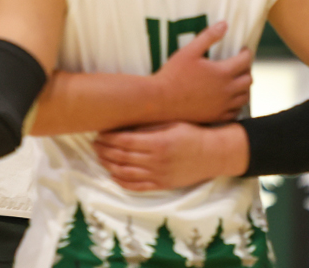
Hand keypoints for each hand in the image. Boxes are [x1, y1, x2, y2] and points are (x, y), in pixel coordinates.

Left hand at [94, 122, 243, 190]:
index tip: (100, 132)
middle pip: (121, 157)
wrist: (213, 153)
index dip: (109, 137)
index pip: (124, 141)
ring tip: (100, 157)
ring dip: (108, 165)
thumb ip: (148, 125)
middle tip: (94, 144)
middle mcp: (156, 160)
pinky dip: (122, 182)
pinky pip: (137, 186)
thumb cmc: (192, 133)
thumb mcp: (171, 122)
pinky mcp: (162, 185)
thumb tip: (125, 121)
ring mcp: (159, 174)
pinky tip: (113, 175)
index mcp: (158, 142)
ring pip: (125, 173)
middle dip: (104, 150)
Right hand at [154, 22, 252, 122]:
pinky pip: (236, 112)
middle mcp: (227, 90)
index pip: (245, 61)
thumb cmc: (173, 74)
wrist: (161, 99)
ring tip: (236, 82)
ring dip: (244, 88)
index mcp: (222, 73)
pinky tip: (229, 99)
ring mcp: (222, 106)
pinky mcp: (216, 117)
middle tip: (239, 66)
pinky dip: (237, 104)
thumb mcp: (189, 51)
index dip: (246, 53)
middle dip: (247, 70)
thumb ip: (208, 37)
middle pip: (249, 79)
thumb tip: (224, 24)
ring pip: (245, 97)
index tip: (243, 50)